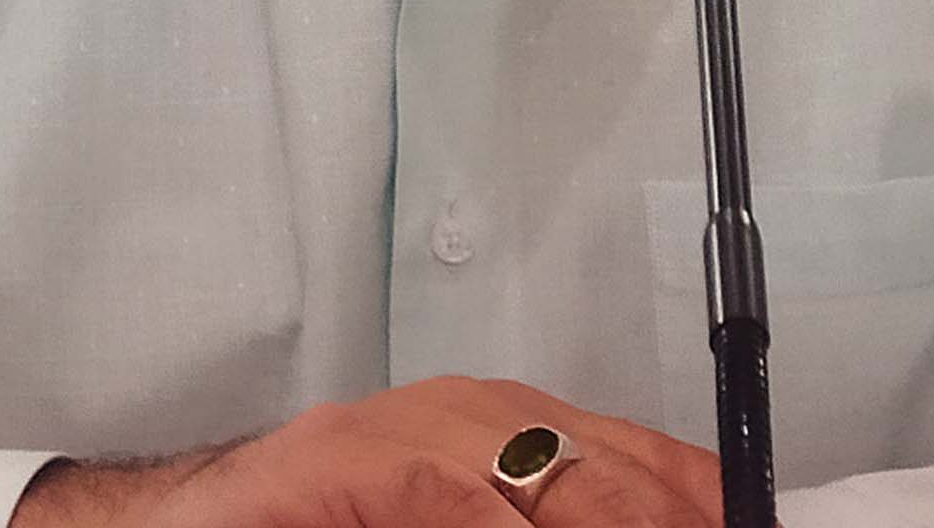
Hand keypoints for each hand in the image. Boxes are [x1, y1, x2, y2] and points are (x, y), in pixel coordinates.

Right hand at [10, 377, 727, 527]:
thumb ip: (531, 526)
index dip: (705, 498)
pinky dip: (491, 524)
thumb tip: (653, 524)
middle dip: (667, 517)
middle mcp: (473, 416)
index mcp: (511, 433)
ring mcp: (407, 430)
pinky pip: (448, 492)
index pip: (646, 462)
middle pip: (613, 466)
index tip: (753, 526)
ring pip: (545, 473)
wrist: (180, 525)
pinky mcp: (343, 460)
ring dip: (607, 519)